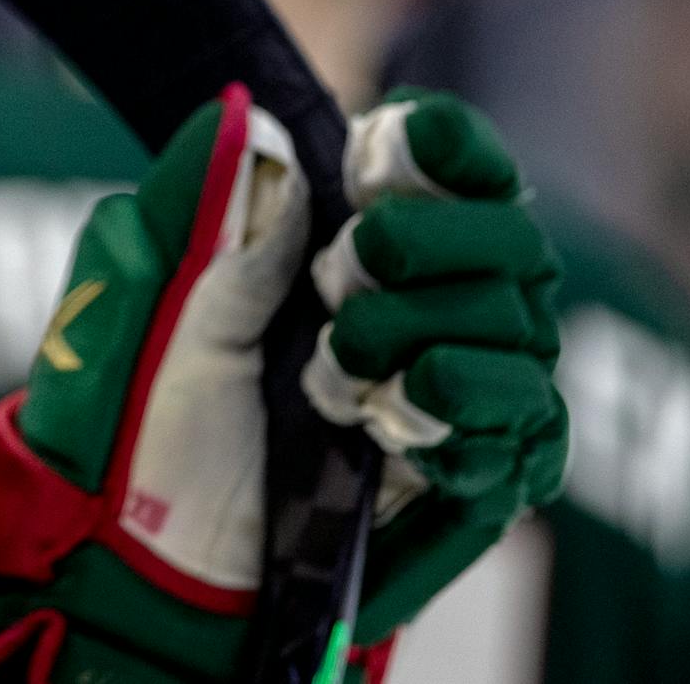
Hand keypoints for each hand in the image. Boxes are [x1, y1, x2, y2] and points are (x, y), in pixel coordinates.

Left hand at [0, 86, 565, 683]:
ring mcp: (461, 390)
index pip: (452, 167)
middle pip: (512, 239)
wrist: (163, 567)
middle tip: (342, 281)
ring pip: (524, 326)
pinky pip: (529, 424)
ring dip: (430, 334)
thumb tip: (251, 122)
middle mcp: (429, 308)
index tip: (401, 141)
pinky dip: (469, 409)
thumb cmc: (159, 435)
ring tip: (338, 374)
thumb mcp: (174, 319)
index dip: (448, 147)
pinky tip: (404, 419)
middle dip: (432, 244)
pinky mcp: (478, 474)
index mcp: (355, 246)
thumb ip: (223, 223)